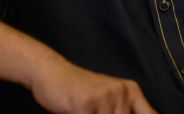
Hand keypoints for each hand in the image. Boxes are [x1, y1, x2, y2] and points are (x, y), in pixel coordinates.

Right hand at [30, 56, 157, 113]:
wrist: (51, 73)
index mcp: (131, 91)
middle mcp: (123, 92)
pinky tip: (76, 110)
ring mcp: (106, 97)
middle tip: (94, 110)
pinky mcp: (88, 103)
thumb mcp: (107, 102)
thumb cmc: (79, 92)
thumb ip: (124, 110)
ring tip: (85, 109)